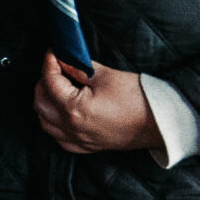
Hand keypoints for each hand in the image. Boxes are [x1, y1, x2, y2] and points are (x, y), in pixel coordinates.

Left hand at [34, 53, 162, 154]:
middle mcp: (71, 128)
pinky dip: (54, 121)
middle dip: (44, 80)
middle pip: (40, 101)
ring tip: (59, 86)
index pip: (49, 81)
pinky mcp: (85, 147)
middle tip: (57, 67)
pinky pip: (57, 136)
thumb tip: (63, 58)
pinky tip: (63, 110)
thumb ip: (78, 67)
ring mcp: (77, 140)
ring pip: (44, 120)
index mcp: (75, 109)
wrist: (159, 123)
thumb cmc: (138, 100)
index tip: (54, 52)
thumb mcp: (106, 76)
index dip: (49, 62)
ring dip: (46, 101)